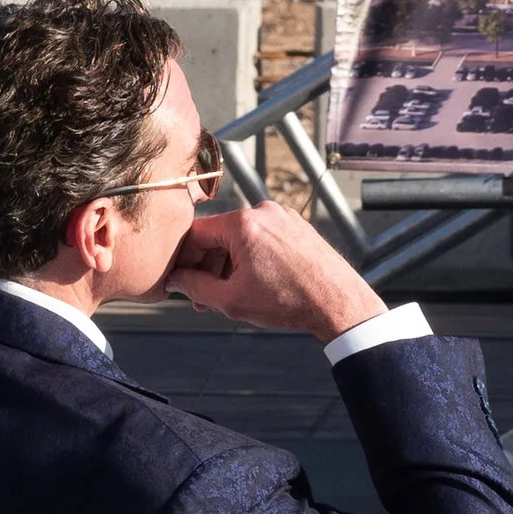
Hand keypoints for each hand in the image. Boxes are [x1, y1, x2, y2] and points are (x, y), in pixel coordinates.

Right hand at [163, 202, 386, 343]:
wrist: (339, 303)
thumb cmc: (288, 302)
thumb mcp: (230, 300)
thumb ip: (194, 286)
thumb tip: (173, 279)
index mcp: (242, 223)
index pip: (195, 234)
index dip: (182, 260)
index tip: (178, 282)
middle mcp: (262, 211)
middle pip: (218, 236)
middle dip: (207, 268)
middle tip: (202, 299)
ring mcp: (283, 216)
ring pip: (240, 238)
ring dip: (228, 265)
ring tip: (229, 296)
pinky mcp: (297, 226)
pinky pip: (261, 238)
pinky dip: (251, 259)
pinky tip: (253, 284)